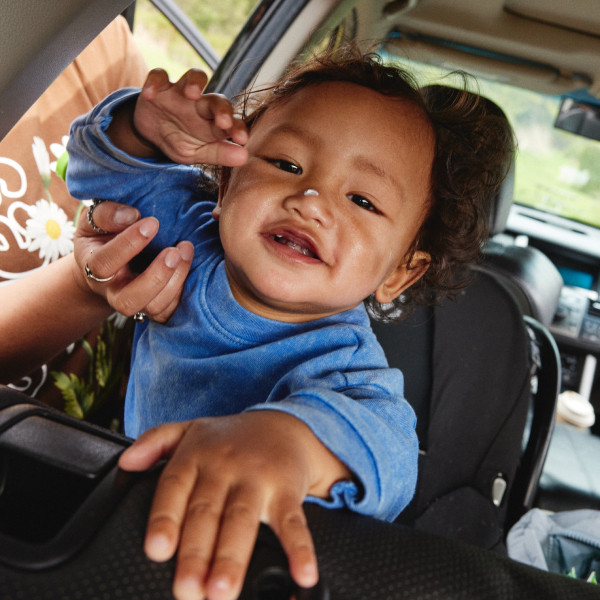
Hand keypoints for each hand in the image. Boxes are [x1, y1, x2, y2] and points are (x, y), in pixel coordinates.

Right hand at [73, 201, 193, 322]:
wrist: (107, 265)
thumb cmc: (101, 236)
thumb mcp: (93, 221)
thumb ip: (105, 215)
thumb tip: (131, 215)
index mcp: (92, 267)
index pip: (105, 263)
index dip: (129, 244)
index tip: (153, 223)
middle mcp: (112, 291)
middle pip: (129, 300)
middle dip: (156, 277)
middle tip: (174, 251)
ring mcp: (134, 302)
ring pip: (153, 307)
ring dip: (175, 281)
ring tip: (186, 250)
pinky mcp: (154, 307)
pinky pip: (169, 310)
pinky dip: (183, 289)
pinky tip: (188, 264)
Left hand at [118, 411, 348, 599]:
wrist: (285, 425)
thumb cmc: (231, 439)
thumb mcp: (190, 430)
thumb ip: (154, 442)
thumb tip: (125, 463)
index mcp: (196, 456)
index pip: (174, 487)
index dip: (165, 518)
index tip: (157, 549)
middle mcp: (225, 467)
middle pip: (207, 512)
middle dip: (195, 552)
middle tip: (187, 590)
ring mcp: (258, 479)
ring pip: (242, 519)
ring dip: (232, 557)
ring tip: (222, 591)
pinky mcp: (287, 490)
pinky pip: (294, 521)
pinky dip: (300, 548)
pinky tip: (302, 573)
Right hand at [131, 68, 248, 165]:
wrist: (152, 134)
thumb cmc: (181, 140)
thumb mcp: (197, 153)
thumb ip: (218, 153)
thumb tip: (244, 157)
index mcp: (213, 123)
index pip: (231, 123)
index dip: (238, 129)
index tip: (242, 140)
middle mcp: (201, 104)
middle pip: (217, 99)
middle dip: (221, 109)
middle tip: (224, 122)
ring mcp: (181, 92)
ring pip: (194, 76)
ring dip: (195, 82)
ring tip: (192, 94)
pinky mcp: (160, 86)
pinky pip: (158, 76)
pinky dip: (154, 83)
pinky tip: (150, 95)